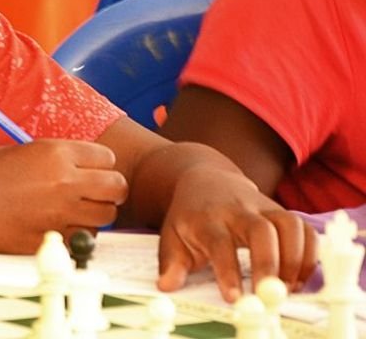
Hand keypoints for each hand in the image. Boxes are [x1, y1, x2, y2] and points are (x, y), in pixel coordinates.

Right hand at [0, 140, 127, 252]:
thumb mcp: (21, 151)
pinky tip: (58, 228)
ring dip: (95, 215)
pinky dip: (77, 236)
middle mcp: (64, 182)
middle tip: (93, 194)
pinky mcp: (50, 240)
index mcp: (55, 153)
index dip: (100, 166)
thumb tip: (82, 166)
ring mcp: (58, 214)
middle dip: (109, 191)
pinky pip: (82, 240)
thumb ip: (55, 157)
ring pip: (105, 217)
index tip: (90, 171)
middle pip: (117, 188)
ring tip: (74, 212)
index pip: (107, 158)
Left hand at [156, 166, 316, 301]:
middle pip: (260, 230)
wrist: (206, 180)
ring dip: (295, 259)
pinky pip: (306, 228)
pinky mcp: (282, 211)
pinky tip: (300, 277)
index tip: (234, 297)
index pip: (219, 242)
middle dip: (268, 263)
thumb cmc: (190, 216)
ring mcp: (264, 207)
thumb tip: (166, 285)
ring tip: (288, 288)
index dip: (227, 269)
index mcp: (207, 217)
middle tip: (268, 295)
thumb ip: (171, 263)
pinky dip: (310, 254)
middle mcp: (238, 209)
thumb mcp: (172, 236)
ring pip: (289, 224)